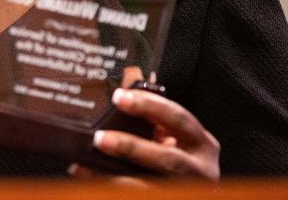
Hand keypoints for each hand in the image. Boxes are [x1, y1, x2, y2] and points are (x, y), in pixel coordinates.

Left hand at [71, 87, 219, 181]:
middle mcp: (201, 170)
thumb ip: (153, 124)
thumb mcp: (173, 140)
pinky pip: (142, 195)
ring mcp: (189, 191)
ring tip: (86, 168)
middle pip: (167, 159)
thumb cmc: (178, 164)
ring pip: (152, 186)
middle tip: (99, 138)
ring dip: (116, 177)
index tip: (119, 97)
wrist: (192, 193)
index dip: (150, 106)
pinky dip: (115, 189)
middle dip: (131, 147)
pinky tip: (93, 182)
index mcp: (201, 143)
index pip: (178, 118)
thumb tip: (118, 98)